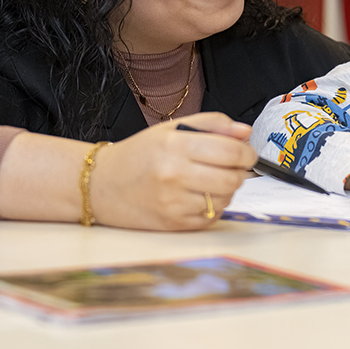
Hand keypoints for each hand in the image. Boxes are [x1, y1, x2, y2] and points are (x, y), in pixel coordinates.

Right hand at [89, 112, 254, 230]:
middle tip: (232, 167)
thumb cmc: (139, 155)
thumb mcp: (171, 129)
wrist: (102, 185)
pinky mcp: (174, 223)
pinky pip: (211, 217)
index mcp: (175, 145)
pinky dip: (212, 207)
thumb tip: (245, 132)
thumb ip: (212, 125)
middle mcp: (175, 174)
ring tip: (210, 181)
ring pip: (225, 199)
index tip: (247, 153)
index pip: (230, 151)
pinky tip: (198, 196)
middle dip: (240, 172)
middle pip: (232, 178)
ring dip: (227, 190)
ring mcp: (174, 202)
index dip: (247, 153)